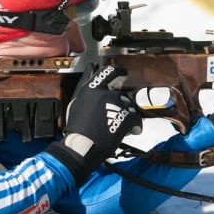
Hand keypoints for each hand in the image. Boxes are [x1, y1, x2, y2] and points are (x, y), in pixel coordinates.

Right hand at [45, 64, 141, 185]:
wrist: (82, 145)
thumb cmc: (76, 124)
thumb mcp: (77, 100)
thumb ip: (84, 81)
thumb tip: (90, 67)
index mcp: (94, 87)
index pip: (110, 72)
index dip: (118, 73)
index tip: (122, 76)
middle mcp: (107, 93)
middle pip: (120, 93)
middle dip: (119, 103)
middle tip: (113, 114)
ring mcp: (119, 105)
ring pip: (129, 105)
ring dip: (125, 113)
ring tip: (117, 124)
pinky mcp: (127, 118)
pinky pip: (136, 118)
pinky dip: (134, 125)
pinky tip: (129, 131)